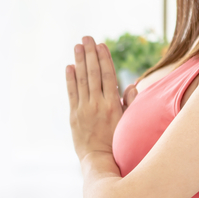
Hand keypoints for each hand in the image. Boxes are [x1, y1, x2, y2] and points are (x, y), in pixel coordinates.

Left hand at [65, 36, 136, 160]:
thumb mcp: (128, 122)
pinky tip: (69, 66)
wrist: (99, 159)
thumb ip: (129, 102)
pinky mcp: (74, 116)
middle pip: (93, 73)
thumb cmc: (118, 141)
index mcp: (113, 104)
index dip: (104, 58)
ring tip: (77, 46)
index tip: (101, 44)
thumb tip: (129, 85)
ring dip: (79, 61)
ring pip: (82, 80)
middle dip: (90, 54)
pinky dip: (70, 79)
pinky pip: (71, 93)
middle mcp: (98, 104)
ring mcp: (84, 109)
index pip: (108, 75)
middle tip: (86, 38)